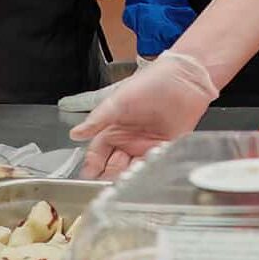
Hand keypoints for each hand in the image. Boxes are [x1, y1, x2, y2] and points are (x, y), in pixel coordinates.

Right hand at [69, 52, 218, 178]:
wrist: (183, 78)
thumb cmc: (150, 83)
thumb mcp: (118, 101)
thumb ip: (97, 120)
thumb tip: (75, 134)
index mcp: (113, 130)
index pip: (97, 155)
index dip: (92, 166)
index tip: (89, 175)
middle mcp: (128, 141)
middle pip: (113, 166)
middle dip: (109, 175)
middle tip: (107, 181)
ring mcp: (146, 145)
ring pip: (132, 169)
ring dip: (128, 176)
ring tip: (124, 179)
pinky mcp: (164, 148)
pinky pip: (153, 164)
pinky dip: (147, 170)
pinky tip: (143, 172)